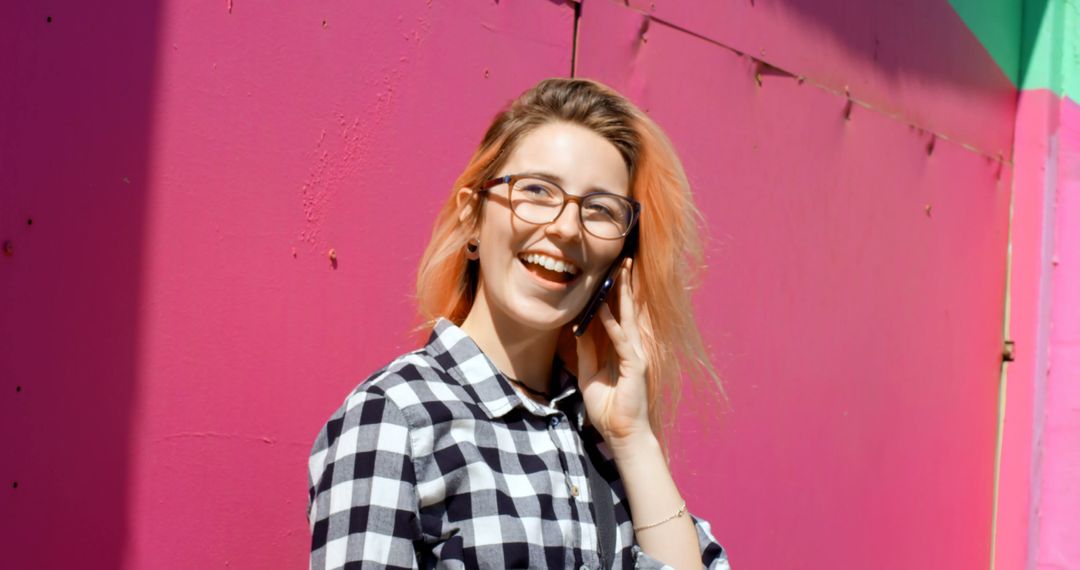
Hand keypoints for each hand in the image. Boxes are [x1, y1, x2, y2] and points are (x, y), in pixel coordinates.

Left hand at [575, 258, 651, 446]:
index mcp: (621, 348)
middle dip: (623, 285)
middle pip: (626, 310)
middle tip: (621, 260)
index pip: (617, 315)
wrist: (621, 433)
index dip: (612, 294)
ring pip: (627, 318)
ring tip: (620, 272)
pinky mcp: (635, 365)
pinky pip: (621, 339)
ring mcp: (635, 355)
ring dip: (623, 294)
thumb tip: (577, 328)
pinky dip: (612, 323)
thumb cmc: (608, 408)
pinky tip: (603, 308)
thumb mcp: (589, 374)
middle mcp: (631, 347)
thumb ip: (586, 351)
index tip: (607, 272)